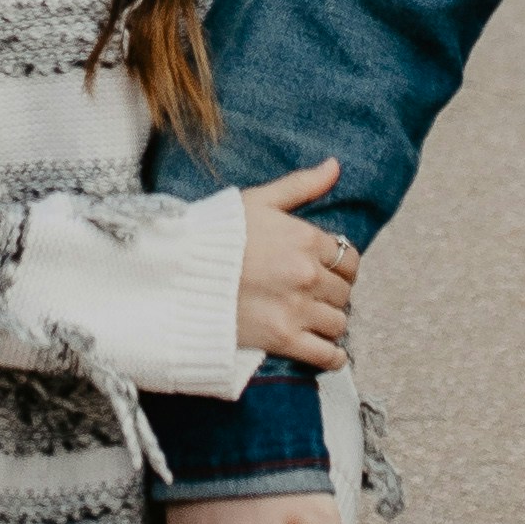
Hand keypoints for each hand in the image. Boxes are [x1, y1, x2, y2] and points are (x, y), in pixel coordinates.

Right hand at [231, 161, 359, 371]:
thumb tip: (335, 166)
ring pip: (338, 322)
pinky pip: (326, 355)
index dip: (339, 265)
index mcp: (305, 239)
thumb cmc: (213, 234)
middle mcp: (307, 275)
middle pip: (344, 291)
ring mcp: (297, 309)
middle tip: (315, 294)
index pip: (348, 258)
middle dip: (332, 293)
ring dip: (330, 321)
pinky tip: (330, 353)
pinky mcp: (283, 339)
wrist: (176, 276)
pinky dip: (333, 357)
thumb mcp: (258, 201)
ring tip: (314, 318)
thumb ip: (301, 185)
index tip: (327, 271)